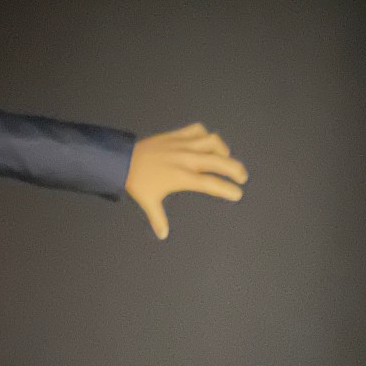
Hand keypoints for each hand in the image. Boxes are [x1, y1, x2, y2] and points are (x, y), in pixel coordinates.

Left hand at [124, 123, 247, 239]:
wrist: (122, 159)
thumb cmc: (138, 182)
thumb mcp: (149, 202)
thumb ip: (158, 219)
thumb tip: (162, 235)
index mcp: (183, 177)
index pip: (212, 184)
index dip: (227, 189)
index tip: (238, 194)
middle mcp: (187, 159)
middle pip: (220, 161)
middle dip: (235, 169)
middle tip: (242, 177)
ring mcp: (183, 144)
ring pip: (212, 141)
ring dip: (223, 150)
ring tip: (226, 158)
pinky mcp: (177, 134)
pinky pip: (197, 130)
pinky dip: (205, 135)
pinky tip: (207, 143)